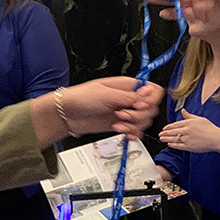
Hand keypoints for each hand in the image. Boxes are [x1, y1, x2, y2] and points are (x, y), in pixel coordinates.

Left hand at [37, 78, 162, 143]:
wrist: (66, 114)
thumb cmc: (81, 98)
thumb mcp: (106, 95)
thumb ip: (129, 96)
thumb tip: (148, 94)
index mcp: (128, 86)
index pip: (153, 91)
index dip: (150, 100)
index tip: (138, 105)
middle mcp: (129, 99)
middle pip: (151, 108)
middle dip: (139, 115)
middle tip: (122, 115)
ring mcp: (125, 112)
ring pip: (144, 122)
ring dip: (133, 126)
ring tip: (118, 124)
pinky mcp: (121, 125)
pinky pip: (136, 131)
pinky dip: (132, 134)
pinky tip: (122, 132)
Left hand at [159, 109, 219, 152]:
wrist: (216, 139)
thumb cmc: (210, 128)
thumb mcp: (199, 119)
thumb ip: (189, 116)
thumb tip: (183, 110)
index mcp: (189, 123)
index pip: (176, 124)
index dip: (168, 127)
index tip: (164, 128)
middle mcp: (187, 130)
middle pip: (173, 132)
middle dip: (165, 133)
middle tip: (159, 134)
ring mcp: (187, 139)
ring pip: (174, 138)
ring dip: (166, 139)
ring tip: (161, 139)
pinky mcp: (189, 146)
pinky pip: (178, 146)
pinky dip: (173, 145)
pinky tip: (169, 144)